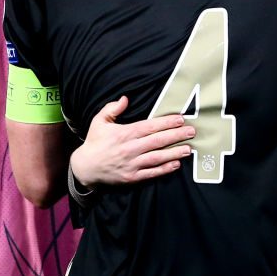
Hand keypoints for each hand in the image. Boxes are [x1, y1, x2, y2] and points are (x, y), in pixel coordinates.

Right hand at [70, 96, 193, 186]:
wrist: (84, 168)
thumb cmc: (95, 142)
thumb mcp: (99, 121)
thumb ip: (112, 108)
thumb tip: (125, 98)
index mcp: (124, 134)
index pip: (149, 127)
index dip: (166, 123)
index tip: (181, 119)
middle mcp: (129, 149)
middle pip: (157, 141)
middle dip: (176, 136)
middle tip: (192, 132)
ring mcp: (131, 164)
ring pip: (157, 158)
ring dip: (174, 153)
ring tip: (189, 149)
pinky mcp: (131, 177)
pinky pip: (151, 173)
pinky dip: (164, 169)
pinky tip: (176, 164)